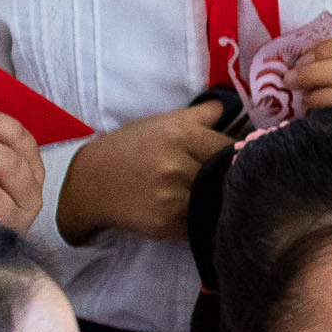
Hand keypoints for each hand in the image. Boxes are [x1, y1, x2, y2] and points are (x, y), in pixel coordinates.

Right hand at [55, 101, 227, 244]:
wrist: (90, 182)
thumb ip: (202, 115)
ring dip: (217, 199)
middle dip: (229, 177)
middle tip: (232, 178)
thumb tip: (233, 107)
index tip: (241, 158)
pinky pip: (200, 223)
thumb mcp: (163, 122)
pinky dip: (202, 218)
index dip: (239, 154)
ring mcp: (171, 198)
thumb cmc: (131, 147)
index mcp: (179, 135)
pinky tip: (194, 210)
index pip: (230, 147)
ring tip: (212, 194)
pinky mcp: (166, 224)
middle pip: (225, 174)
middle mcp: (175, 166)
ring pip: (215, 200)